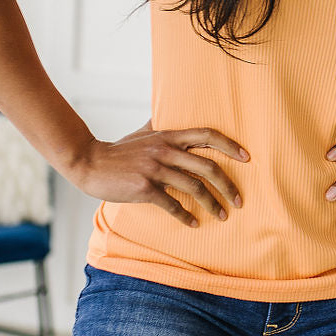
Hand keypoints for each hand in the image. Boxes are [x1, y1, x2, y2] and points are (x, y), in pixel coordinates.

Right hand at [68, 120, 249, 228]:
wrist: (89, 163)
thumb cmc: (119, 150)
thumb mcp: (143, 133)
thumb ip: (161, 126)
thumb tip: (171, 111)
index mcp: (168, 135)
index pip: (207, 135)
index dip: (230, 145)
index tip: (247, 158)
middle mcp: (165, 150)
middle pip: (208, 166)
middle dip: (228, 185)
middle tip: (238, 200)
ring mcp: (155, 169)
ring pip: (194, 187)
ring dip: (212, 204)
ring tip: (222, 215)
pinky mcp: (144, 188)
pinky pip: (172, 204)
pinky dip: (186, 216)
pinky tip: (194, 223)